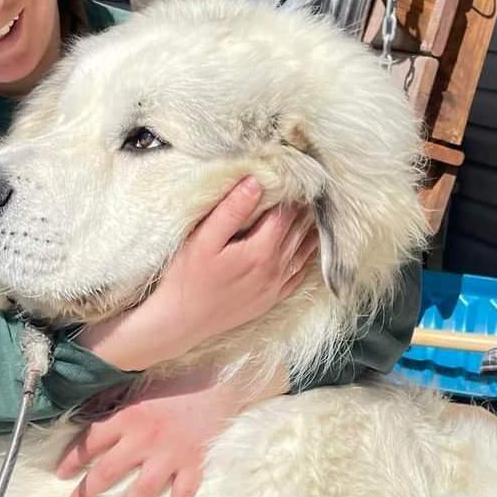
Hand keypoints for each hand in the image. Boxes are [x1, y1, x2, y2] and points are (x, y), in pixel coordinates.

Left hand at [57, 364, 289, 496]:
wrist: (221, 385)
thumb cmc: (179, 383)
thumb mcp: (141, 386)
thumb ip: (117, 402)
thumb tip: (88, 411)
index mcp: (129, 417)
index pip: (91, 441)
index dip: (73, 459)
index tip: (61, 475)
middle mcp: (145, 439)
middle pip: (108, 473)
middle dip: (87, 494)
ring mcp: (170, 456)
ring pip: (142, 492)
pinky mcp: (193, 465)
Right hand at [78, 176, 316, 371]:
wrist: (181, 322)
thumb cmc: (187, 277)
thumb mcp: (203, 239)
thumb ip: (231, 211)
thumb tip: (255, 182)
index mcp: (261, 251)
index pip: (287, 214)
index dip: (293, 193)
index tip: (296, 175)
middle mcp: (275, 269)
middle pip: (299, 231)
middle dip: (305, 208)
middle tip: (310, 186)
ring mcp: (276, 286)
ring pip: (304, 252)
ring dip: (311, 229)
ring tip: (315, 208)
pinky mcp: (272, 299)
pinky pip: (299, 275)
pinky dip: (308, 257)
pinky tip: (310, 246)